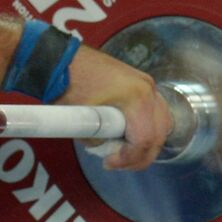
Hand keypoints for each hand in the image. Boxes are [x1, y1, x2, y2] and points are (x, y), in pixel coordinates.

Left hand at [58, 45, 171, 170]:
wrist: (60, 58)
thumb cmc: (68, 86)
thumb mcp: (81, 122)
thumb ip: (97, 141)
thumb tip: (106, 148)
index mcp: (137, 99)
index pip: (144, 140)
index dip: (129, 159)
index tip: (108, 163)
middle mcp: (149, 90)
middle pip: (158, 134)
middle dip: (140, 155)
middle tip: (117, 163)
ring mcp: (146, 83)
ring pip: (162, 121)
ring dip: (147, 141)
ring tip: (125, 152)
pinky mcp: (140, 81)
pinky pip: (154, 109)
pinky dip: (148, 125)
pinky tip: (130, 134)